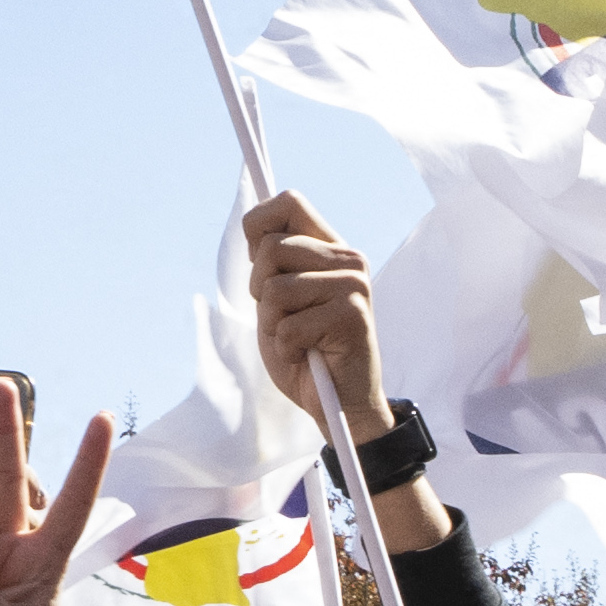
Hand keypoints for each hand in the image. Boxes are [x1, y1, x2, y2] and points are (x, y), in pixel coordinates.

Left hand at [241, 192, 391, 449]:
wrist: (341, 403)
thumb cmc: (304, 349)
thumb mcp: (277, 300)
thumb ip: (271, 264)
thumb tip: (251, 226)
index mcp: (329, 246)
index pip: (288, 201)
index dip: (259, 227)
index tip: (261, 265)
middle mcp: (348, 258)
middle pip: (271, 249)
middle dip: (260, 290)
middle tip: (284, 318)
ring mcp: (354, 284)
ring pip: (275, 288)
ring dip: (274, 323)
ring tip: (298, 338)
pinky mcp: (352, 315)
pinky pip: (288, 325)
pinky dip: (286, 348)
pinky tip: (308, 355)